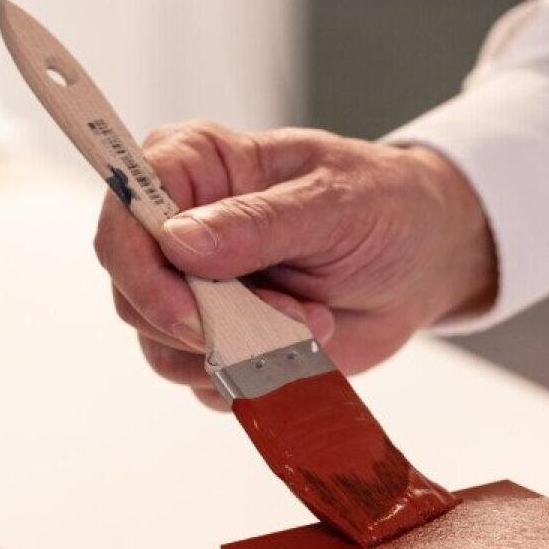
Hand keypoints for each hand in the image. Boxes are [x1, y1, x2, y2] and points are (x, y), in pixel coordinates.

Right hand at [93, 121, 496, 409]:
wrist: (424, 260)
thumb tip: (179, 241)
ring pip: (162, 347)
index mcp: (193, 166)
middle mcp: (178, 229)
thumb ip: (256, 222)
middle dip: (203, 324)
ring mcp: (196, 291)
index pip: (123, 214)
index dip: (140, 268)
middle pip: (132, 293)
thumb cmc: (384, 206)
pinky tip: (303, 346)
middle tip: (284, 316)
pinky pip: (204, 382)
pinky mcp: (221, 342)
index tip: (189, 309)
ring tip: (309, 323)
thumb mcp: (333, 202)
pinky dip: (254, 378)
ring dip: (238, 353)